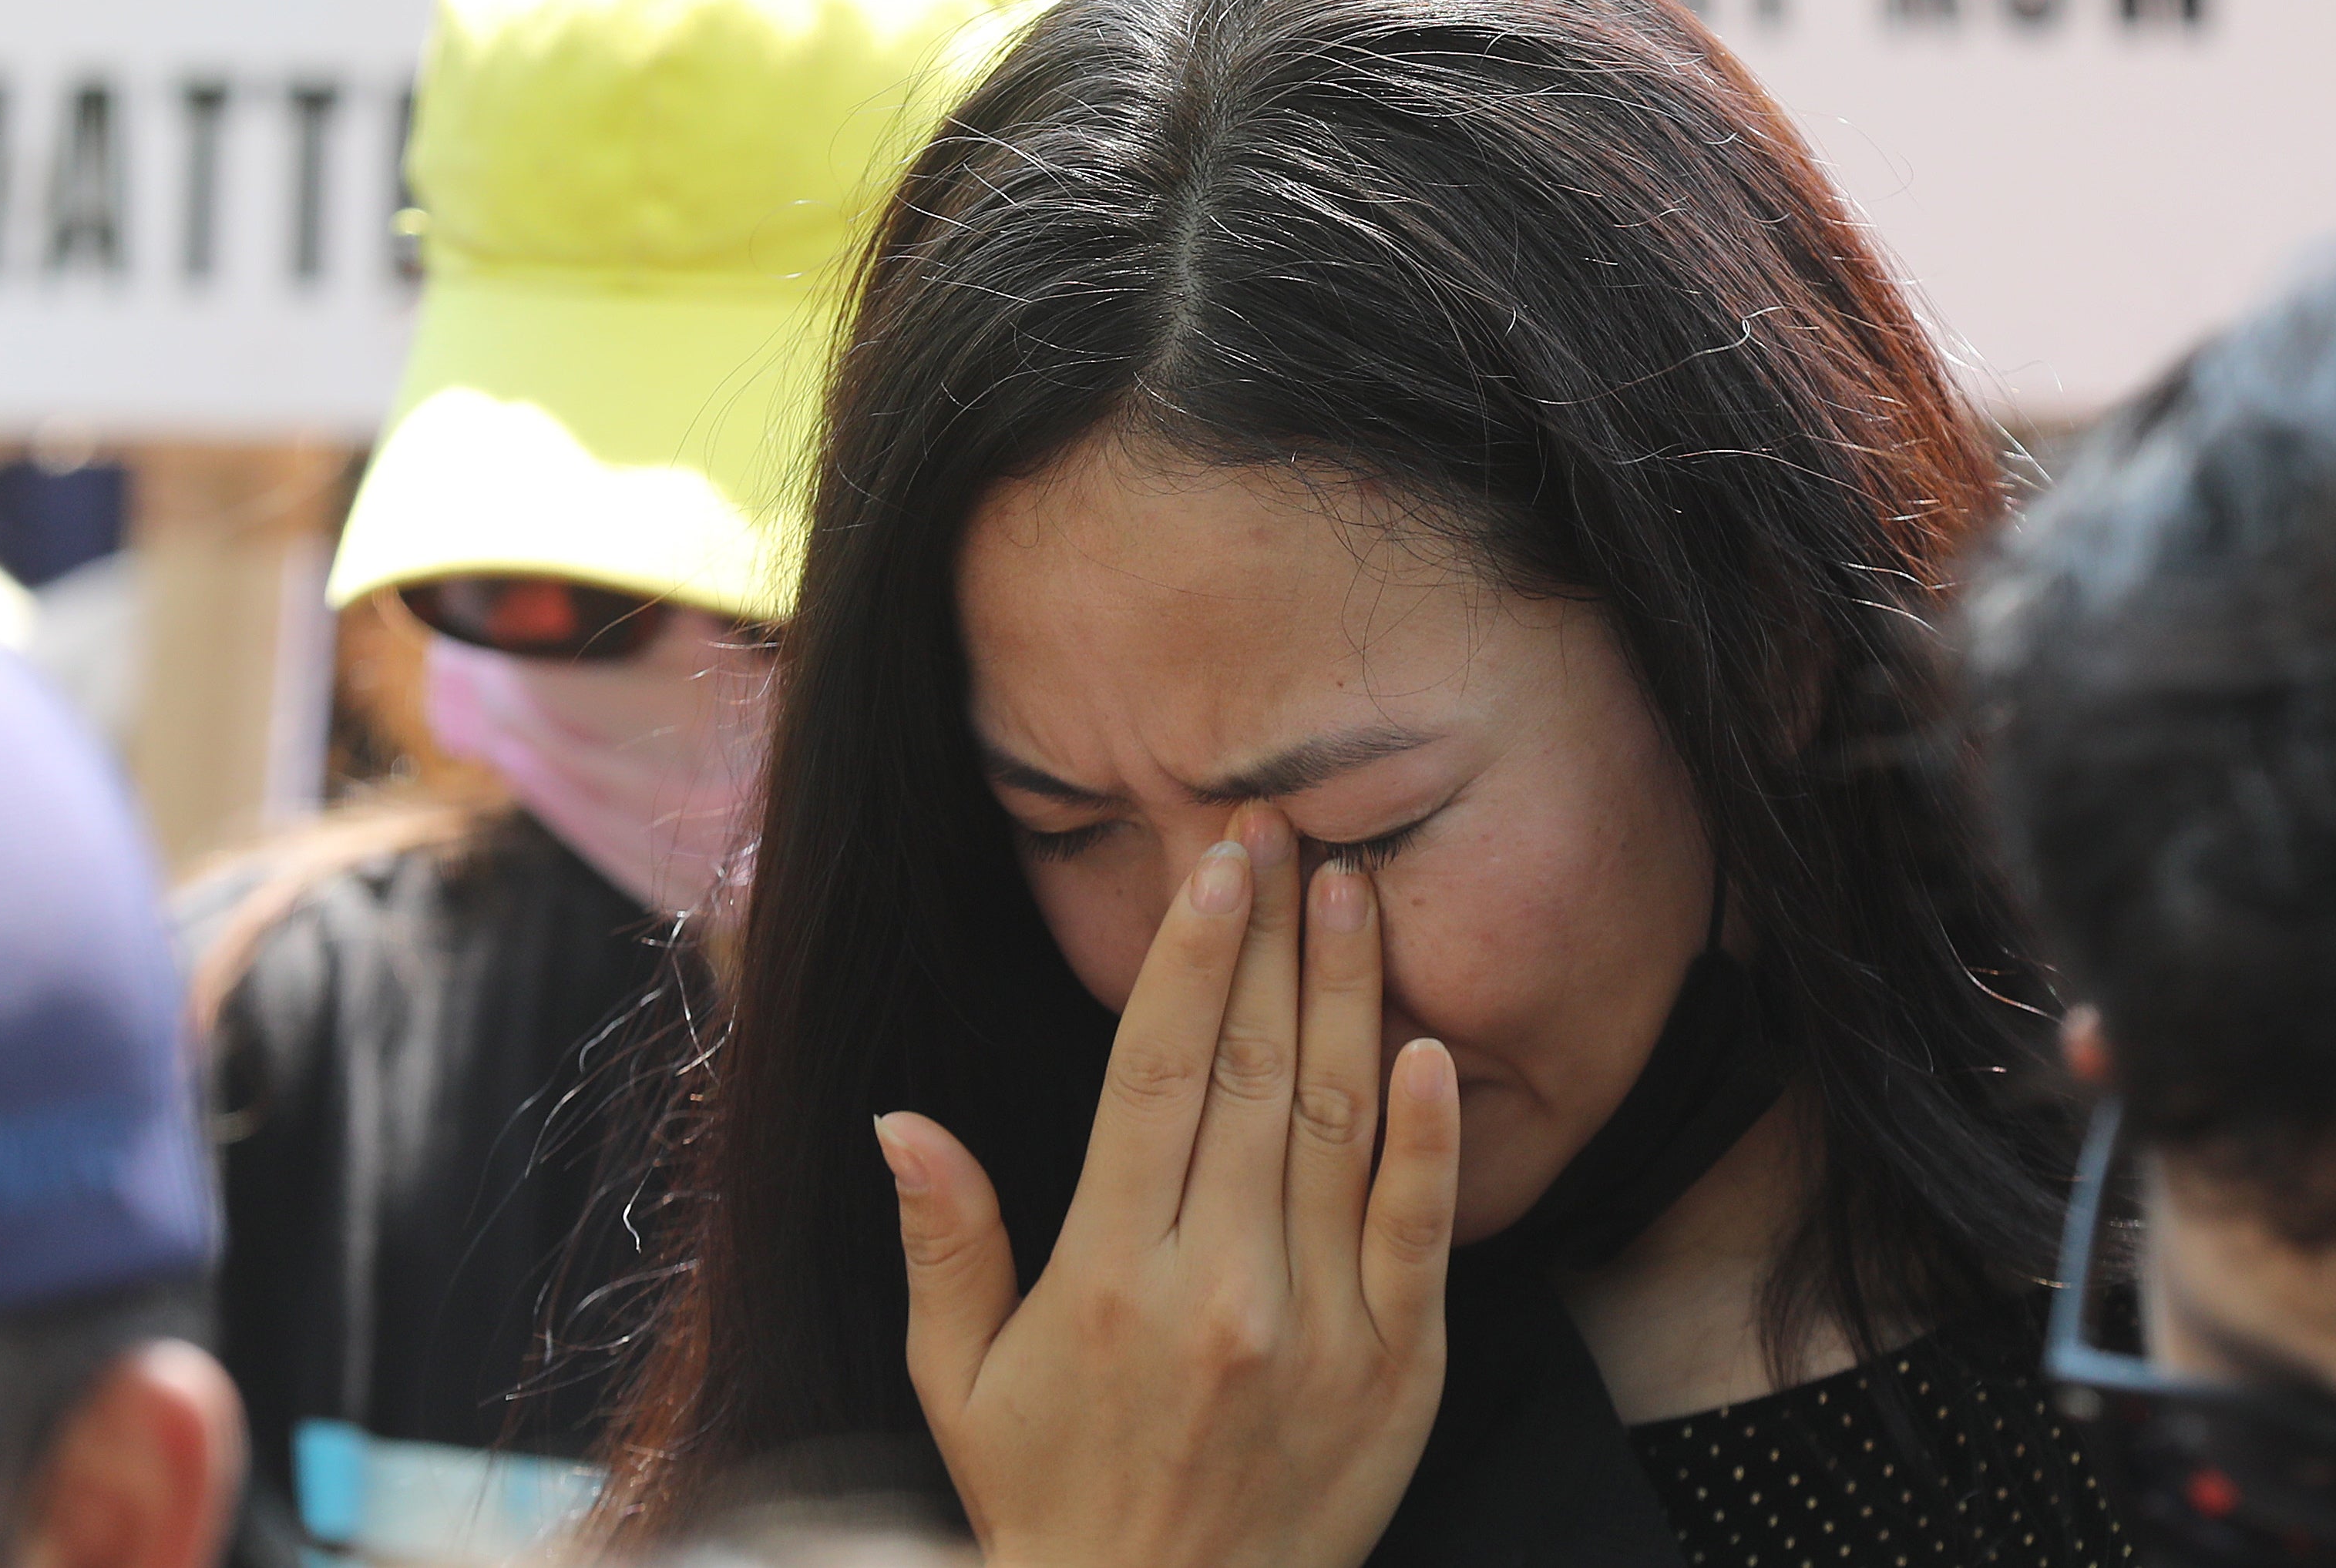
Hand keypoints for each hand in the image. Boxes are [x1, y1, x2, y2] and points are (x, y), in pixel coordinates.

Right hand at [873, 807, 1459, 1567]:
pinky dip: (1432, 1135)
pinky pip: (1420, 1229)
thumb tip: (902, 1119)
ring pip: (1340, 1122)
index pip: (1156, 1072)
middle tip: (1289, 833)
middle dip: (1270, 938)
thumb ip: (946, 1241)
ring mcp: (1318, 1327)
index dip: (1190, 954)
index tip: (1217, 864)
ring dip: (1346, 993)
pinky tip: (1433, 1044)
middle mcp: (1218, 1285)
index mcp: (1109, 1274)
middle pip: (1251, 1071)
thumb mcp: (961, 1380)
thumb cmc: (1050, 1501)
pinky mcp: (1398, 1370)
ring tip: (1354, 892)